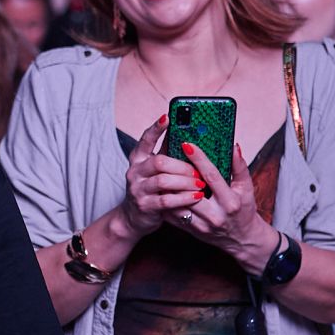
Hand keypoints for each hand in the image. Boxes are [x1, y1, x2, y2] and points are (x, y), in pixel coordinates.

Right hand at [118, 116, 208, 238]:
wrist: (133, 217)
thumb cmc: (151, 190)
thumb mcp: (155, 170)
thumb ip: (168, 155)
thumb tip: (190, 138)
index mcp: (138, 158)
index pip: (146, 139)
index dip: (156, 128)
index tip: (167, 117)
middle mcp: (135, 171)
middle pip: (159, 162)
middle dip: (182, 166)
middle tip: (199, 170)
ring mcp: (138, 189)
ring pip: (163, 181)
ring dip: (185, 182)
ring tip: (200, 184)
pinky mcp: (144, 206)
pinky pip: (166, 201)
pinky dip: (183, 198)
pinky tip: (195, 197)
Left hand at [171, 142, 276, 272]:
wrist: (242, 239)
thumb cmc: (244, 209)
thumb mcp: (246, 188)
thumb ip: (240, 167)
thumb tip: (234, 146)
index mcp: (230, 201)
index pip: (212, 176)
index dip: (199, 159)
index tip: (187, 144)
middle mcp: (215, 215)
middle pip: (190, 191)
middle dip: (178, 174)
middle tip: (166, 156)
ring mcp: (202, 225)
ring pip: (178, 204)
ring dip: (169, 188)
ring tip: (160, 171)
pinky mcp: (192, 231)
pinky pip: (173, 216)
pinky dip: (166, 202)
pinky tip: (161, 189)